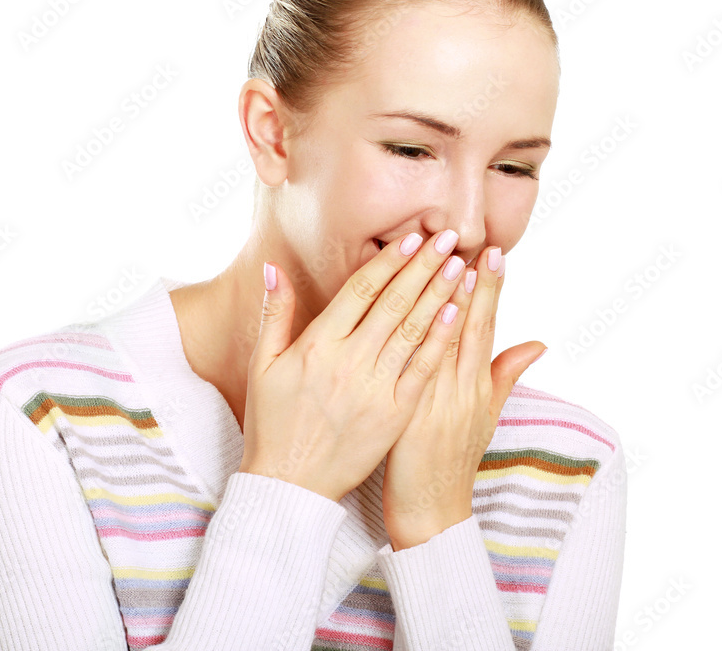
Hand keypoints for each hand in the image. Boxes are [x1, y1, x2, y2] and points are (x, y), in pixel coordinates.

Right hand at [238, 230, 468, 502]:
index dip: (388, 261)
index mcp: (317, 346)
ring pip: (411, 332)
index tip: (411, 237)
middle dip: (422, 267)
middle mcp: (348, 362)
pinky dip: (438, 341)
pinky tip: (456, 316)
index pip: (360, 291)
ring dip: (438, 295)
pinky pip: (421, 371)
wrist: (288, 485)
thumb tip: (272, 268)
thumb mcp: (263, 365)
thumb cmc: (272, 423)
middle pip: (392, 304)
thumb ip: (274, 314)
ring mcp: (373, 389)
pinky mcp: (393, 415)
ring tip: (459, 266)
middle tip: (448, 238)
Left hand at [381, 246, 546, 550]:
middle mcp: (462, 389)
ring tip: (452, 264)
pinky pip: (418, 371)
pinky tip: (426, 316)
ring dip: (449, 304)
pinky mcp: (412, 415)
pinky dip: (425, 343)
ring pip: (445, 344)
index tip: (493, 253)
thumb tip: (538, 342)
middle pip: (470, 328)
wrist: (431, 511)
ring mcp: (438, 401)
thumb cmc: (453, 461)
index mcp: (478, 387)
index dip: (491, 290)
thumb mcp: (487, 416)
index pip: (487, 327)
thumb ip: (506, 375)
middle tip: (476, 243)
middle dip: (475, 285)